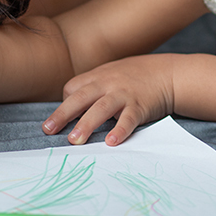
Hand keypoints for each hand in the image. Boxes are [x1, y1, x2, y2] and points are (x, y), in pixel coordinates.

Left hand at [42, 54, 175, 146]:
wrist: (168, 73)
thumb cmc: (137, 76)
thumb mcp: (112, 73)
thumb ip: (94, 86)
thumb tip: (74, 107)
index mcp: (98, 76)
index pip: (73, 88)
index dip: (66, 104)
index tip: (62, 119)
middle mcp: (108, 83)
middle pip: (81, 97)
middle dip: (63, 114)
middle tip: (48, 130)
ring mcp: (124, 94)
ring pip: (101, 108)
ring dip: (86, 124)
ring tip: (74, 141)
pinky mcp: (139, 106)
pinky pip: (128, 119)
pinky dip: (120, 130)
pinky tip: (112, 142)